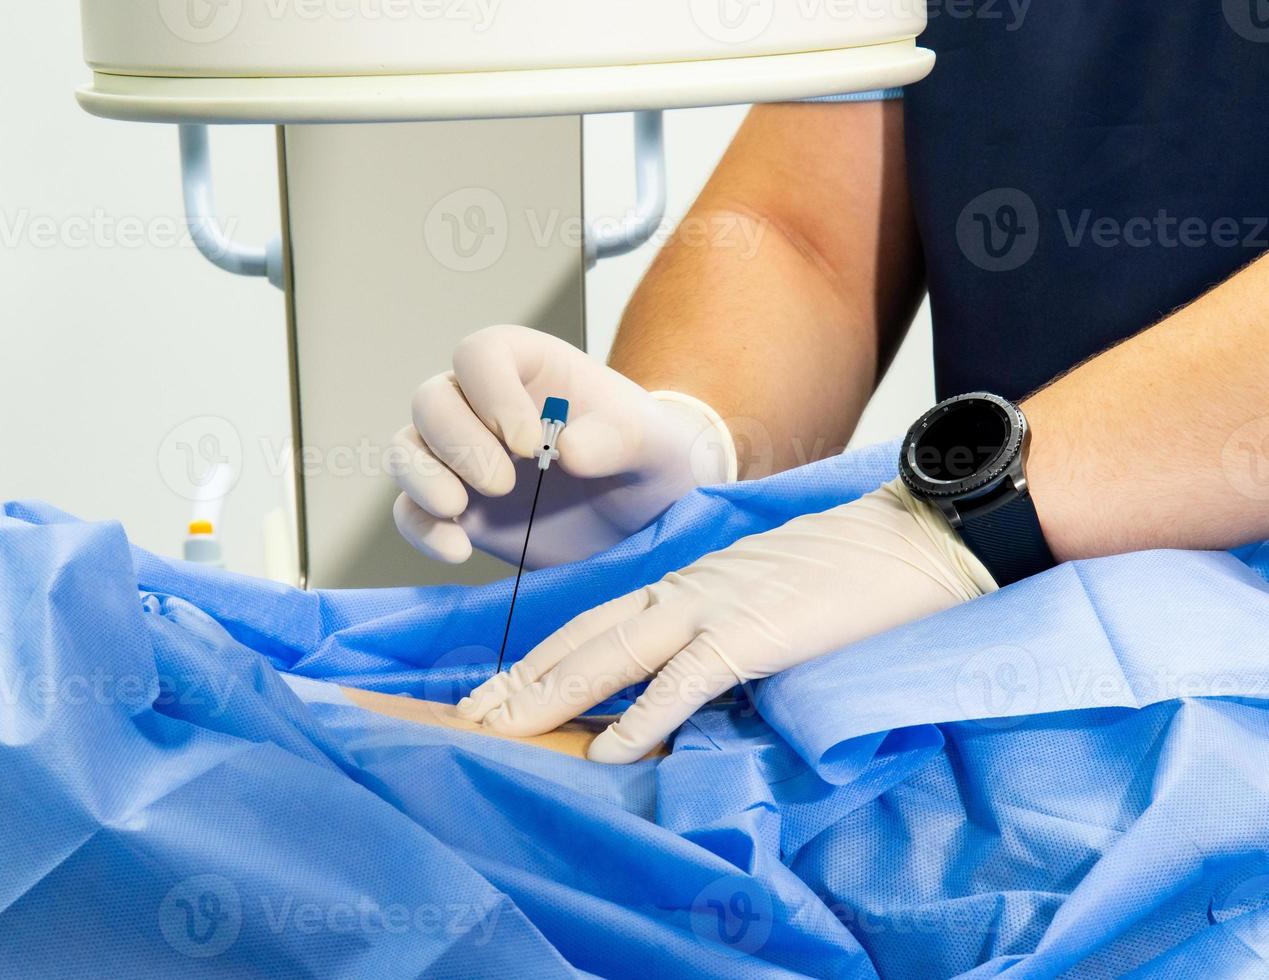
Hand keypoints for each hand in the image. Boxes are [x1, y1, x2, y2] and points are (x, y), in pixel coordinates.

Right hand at [391, 325, 736, 567]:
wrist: (647, 516)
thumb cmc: (652, 460)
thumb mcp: (655, 444)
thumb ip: (619, 438)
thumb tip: (566, 449)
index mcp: (528, 367)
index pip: (479, 354)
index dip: (491, 393)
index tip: (530, 441)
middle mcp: (483, 405)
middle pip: (430, 400)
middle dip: (458, 442)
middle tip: (504, 482)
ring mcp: (462, 458)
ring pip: (407, 450)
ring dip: (423, 478)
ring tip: (460, 508)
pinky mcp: (456, 510)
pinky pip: (410, 511)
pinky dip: (421, 529)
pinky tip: (458, 549)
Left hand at [455, 479, 998, 762]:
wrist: (911, 535)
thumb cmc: (846, 572)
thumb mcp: (763, 597)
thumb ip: (719, 630)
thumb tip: (688, 680)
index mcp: (685, 585)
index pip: (591, 626)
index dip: (537, 662)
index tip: (494, 693)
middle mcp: (683, 592)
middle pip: (581, 640)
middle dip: (518, 683)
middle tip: (463, 718)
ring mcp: (714, 609)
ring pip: (611, 656)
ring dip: (549, 696)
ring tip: (498, 730)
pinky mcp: (754, 633)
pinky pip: (687, 681)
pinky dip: (644, 716)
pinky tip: (609, 750)